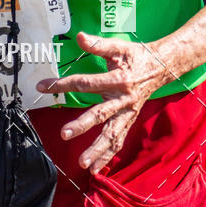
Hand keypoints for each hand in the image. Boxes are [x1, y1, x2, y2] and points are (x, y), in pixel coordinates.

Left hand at [36, 31, 169, 173]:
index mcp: (119, 79)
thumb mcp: (119, 47)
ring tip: (83, 164)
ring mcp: (127, 113)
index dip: (63, 84)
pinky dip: (107, 157)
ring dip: (97, 151)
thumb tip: (80, 36)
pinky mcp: (128, 121)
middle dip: (82, 125)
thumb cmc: (137, 56)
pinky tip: (95, 169)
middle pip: (100, 114)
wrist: (162, 67)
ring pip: (112, 135)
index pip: (86, 82)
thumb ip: (99, 44)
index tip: (43, 87)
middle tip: (65, 134)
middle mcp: (123, 100)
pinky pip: (118, 141)